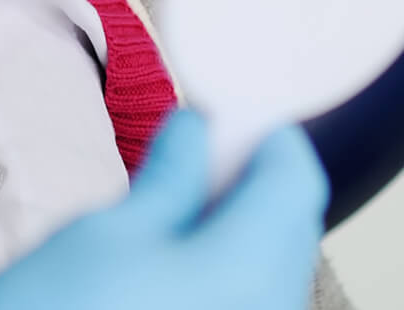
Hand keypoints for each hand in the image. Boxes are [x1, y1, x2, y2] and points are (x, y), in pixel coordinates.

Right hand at [0, 110, 326, 309]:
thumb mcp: (106, 231)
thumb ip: (169, 176)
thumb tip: (195, 130)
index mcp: (254, 266)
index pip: (296, 178)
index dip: (266, 133)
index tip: (228, 114)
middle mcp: (273, 308)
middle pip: (290, 227)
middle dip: (249, 182)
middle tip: (192, 156)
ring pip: (270, 272)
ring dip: (234, 231)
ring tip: (169, 213)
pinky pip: (248, 304)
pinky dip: (223, 275)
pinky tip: (170, 266)